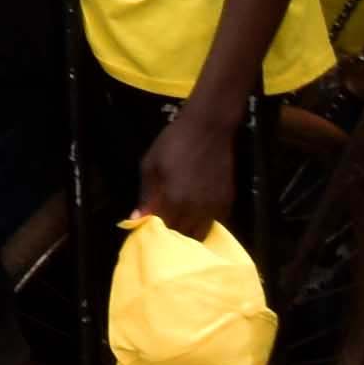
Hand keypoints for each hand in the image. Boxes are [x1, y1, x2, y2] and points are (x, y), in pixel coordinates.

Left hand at [136, 99, 238, 242]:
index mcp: (174, 200)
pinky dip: (204, 225)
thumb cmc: (173, 143)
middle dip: (171, 235)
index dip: (154, 231)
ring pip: (200, 233)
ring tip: (178, 226)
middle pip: (183, 235)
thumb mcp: (150, 165)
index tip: (147, 229)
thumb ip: (145, 195)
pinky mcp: (227, 202)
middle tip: (163, 230)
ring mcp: (214, 207)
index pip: (163, 228)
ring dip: (189, 234)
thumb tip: (136, 219)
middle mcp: (196, 209)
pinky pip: (215, 223)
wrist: (208, 129)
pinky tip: (194, 218)